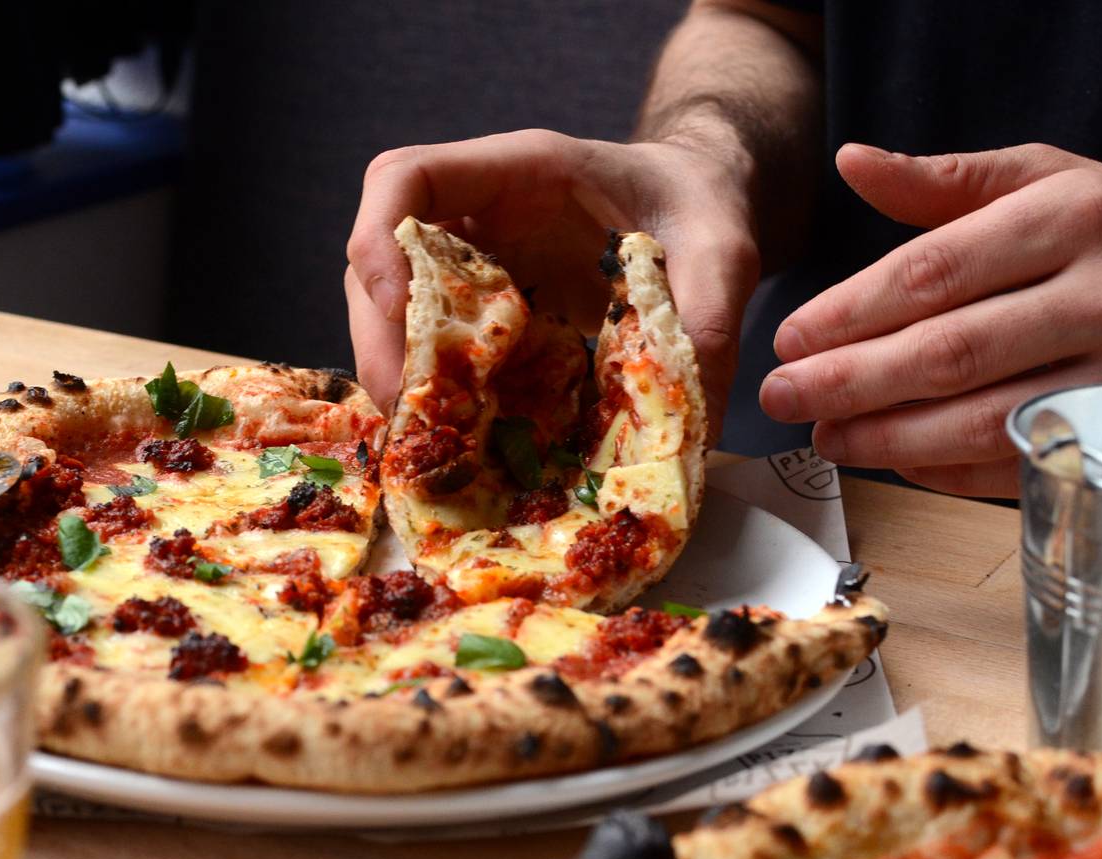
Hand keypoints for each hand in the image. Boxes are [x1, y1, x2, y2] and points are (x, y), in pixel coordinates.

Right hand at [345, 129, 760, 439]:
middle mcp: (478, 217)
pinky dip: (437, 397)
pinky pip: (434, 351)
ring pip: (391, 313)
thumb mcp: (723, 251)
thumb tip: (690, 422)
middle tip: (407, 412)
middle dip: (378, 338)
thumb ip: (710, 318)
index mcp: (521, 173)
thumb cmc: (700, 207)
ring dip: (398, 376)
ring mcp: (472, 267)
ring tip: (429, 439)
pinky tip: (462, 442)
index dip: (378, 239)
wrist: (702, 210)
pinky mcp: (483, 316)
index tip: (397, 304)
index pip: (406, 178)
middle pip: (378, 261)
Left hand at [762, 143, 1101, 496]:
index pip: (933, 274)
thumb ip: (945, 183)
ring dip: (885, 436)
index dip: (849, 313)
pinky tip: (895, 456)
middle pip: (946, 353)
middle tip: (784, 396)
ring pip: (978, 420)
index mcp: (1074, 219)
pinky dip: (945, 468)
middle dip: (848, 382)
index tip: (791, 339)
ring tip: (826, 435)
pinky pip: (1016, 465)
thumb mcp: (1046, 182)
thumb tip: (851, 162)